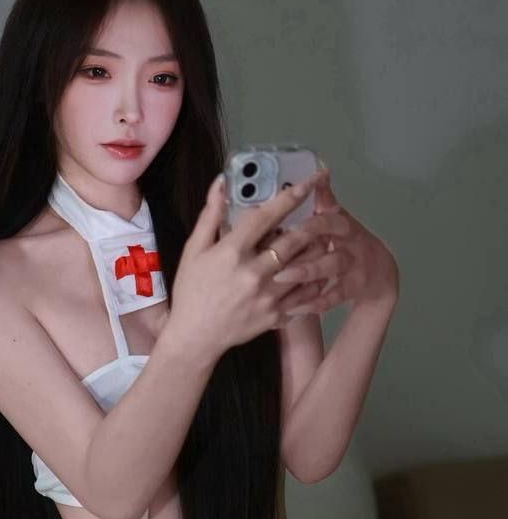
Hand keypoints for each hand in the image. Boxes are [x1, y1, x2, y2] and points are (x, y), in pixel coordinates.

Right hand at [170, 166, 331, 356]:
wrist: (195, 337)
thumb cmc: (191, 292)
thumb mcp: (193, 251)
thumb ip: (210, 216)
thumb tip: (221, 183)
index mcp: (232, 252)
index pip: (266, 216)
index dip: (291, 196)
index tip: (310, 181)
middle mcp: (253, 272)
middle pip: (294, 239)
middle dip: (314, 221)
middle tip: (327, 210)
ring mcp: (267, 295)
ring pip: (306, 265)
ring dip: (319, 248)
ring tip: (327, 237)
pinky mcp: (275, 314)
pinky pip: (306, 294)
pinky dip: (317, 279)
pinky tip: (321, 270)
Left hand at [270, 168, 399, 312]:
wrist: (381, 272)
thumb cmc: (349, 242)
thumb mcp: (339, 218)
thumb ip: (324, 199)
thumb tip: (317, 170)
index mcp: (341, 222)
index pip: (327, 213)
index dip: (310, 214)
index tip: (290, 217)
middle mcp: (350, 240)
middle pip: (329, 235)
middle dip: (304, 240)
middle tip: (276, 248)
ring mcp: (354, 264)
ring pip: (331, 265)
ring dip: (306, 270)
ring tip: (281, 276)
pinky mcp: (354, 287)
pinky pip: (334, 295)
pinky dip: (314, 301)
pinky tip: (293, 305)